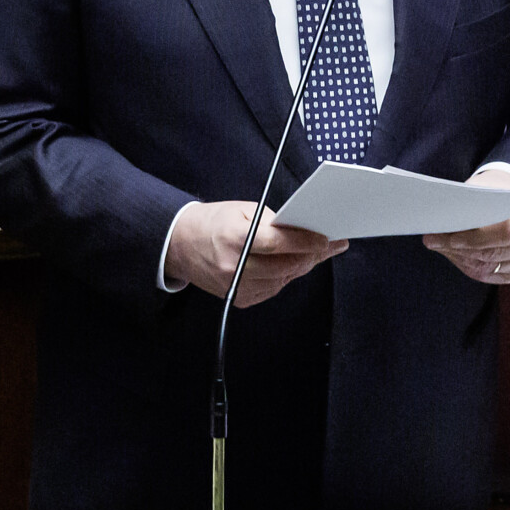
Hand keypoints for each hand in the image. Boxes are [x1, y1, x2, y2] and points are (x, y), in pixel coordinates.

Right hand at [165, 200, 347, 307]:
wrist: (180, 245)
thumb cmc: (214, 223)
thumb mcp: (242, 210)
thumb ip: (273, 222)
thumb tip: (304, 231)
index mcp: (235, 239)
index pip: (279, 243)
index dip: (306, 242)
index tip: (326, 239)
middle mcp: (235, 266)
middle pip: (286, 266)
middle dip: (311, 256)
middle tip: (328, 246)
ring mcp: (236, 287)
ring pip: (283, 280)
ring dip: (300, 266)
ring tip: (313, 253)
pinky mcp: (239, 299)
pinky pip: (273, 289)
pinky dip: (284, 277)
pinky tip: (289, 265)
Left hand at [424, 167, 509, 285]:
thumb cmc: (496, 192)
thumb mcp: (484, 189)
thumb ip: (469, 203)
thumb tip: (442, 219)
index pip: (505, 233)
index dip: (476, 239)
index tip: (450, 238)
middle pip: (493, 253)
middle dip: (459, 249)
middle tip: (432, 241)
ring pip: (488, 268)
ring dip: (459, 258)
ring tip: (439, 246)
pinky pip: (488, 276)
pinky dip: (467, 267)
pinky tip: (453, 255)